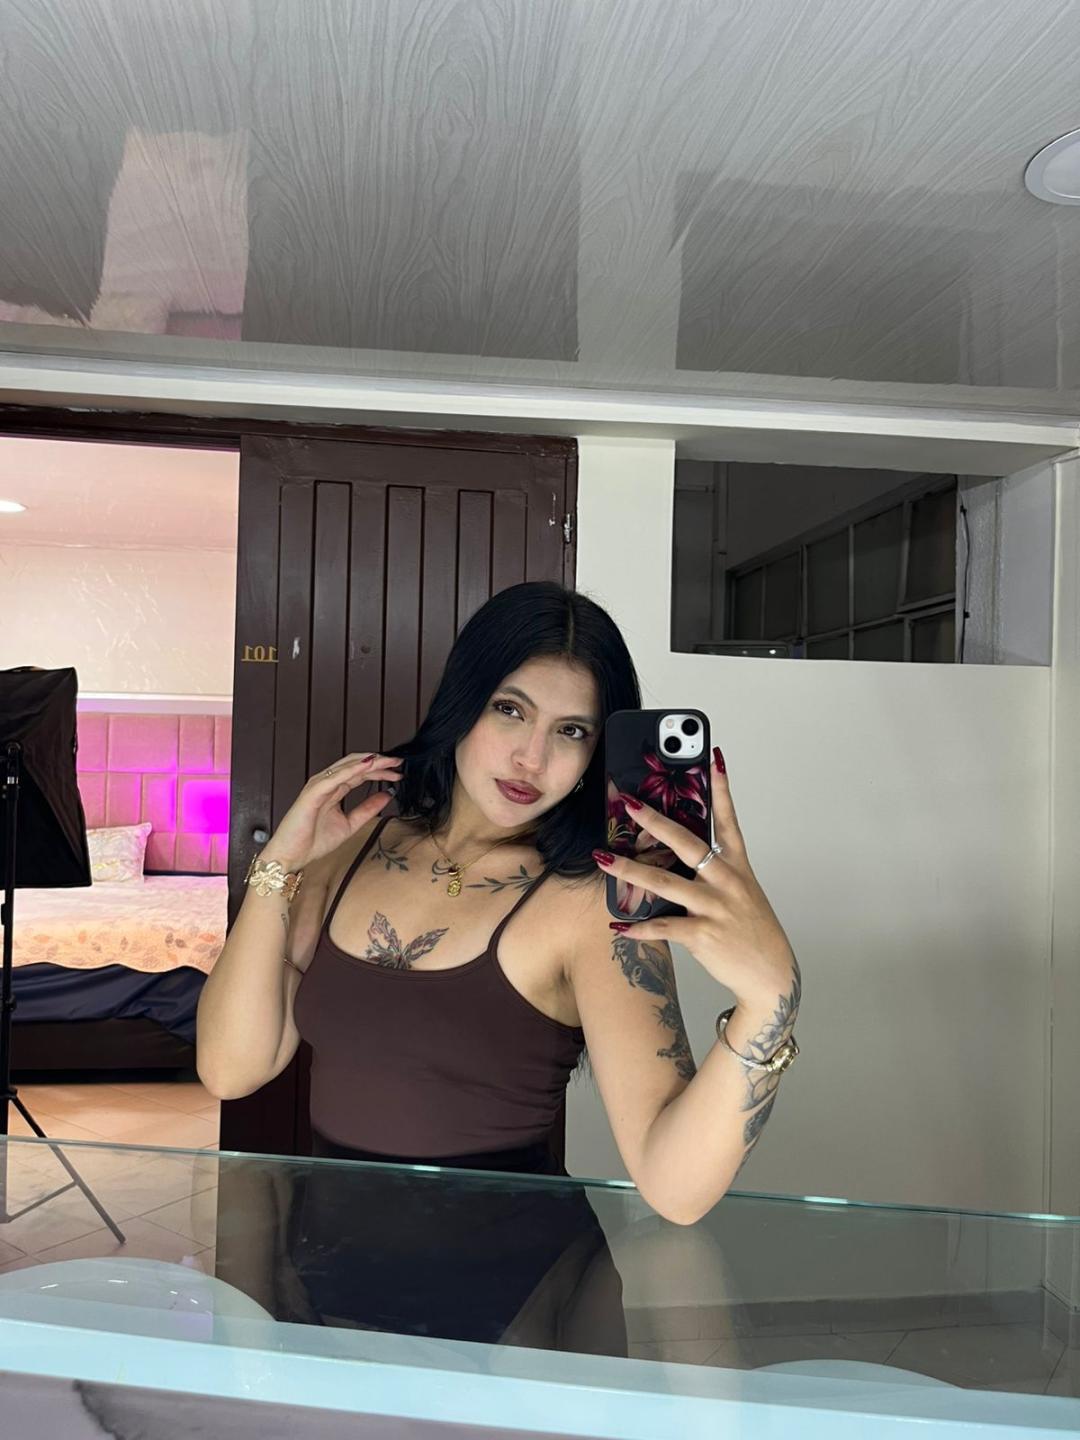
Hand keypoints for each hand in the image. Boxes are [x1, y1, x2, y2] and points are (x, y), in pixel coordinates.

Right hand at [264, 753, 402, 871]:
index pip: (360, 774)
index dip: (379, 771)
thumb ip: (367, 810)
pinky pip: (335, 777)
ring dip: (369, 762)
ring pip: (347, 766)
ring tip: (387, 761)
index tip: (398, 773)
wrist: (291, 856)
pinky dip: (352, 769)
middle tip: (398, 762)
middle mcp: (326, 783)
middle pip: (355, 765)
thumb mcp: (350, 824)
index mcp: (334, 790)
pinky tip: (368, 766)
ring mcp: (318, 786)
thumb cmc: (312, 841)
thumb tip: (387, 796)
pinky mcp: (312, 792)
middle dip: (378, 762)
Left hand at [594, 748, 796, 1008]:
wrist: (771, 975)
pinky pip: (664, 926)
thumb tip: (672, 857)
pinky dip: (640, 927)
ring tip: (603, 859)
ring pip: (666, 883)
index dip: (722, 789)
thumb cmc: (750, 931)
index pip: (728, 821)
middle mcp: (728, 882)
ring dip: (630, 871)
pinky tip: (619, 925)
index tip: (713, 757)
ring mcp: (716, 908)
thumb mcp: (740, 894)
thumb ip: (711, 873)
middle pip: (688, 844)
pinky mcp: (704, 935)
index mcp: (737, 868)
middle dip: (657, 821)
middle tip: (630, 803)